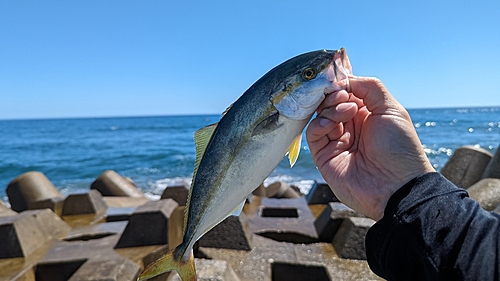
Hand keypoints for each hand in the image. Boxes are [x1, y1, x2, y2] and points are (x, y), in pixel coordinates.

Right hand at [306, 76, 434, 219]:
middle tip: (342, 94)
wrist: (397, 186)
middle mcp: (350, 126)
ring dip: (330, 108)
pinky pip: (313, 133)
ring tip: (347, 111)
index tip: (338, 76)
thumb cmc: (400, 148)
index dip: (341, 83)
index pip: (346, 93)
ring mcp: (336, 141)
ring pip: (320, 115)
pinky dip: (320, 123)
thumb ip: (369, 87)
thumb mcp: (391, 109)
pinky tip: (333, 123)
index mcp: (366, 115)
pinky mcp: (324, 156)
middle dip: (333, 94)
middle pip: (329, 102)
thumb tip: (345, 79)